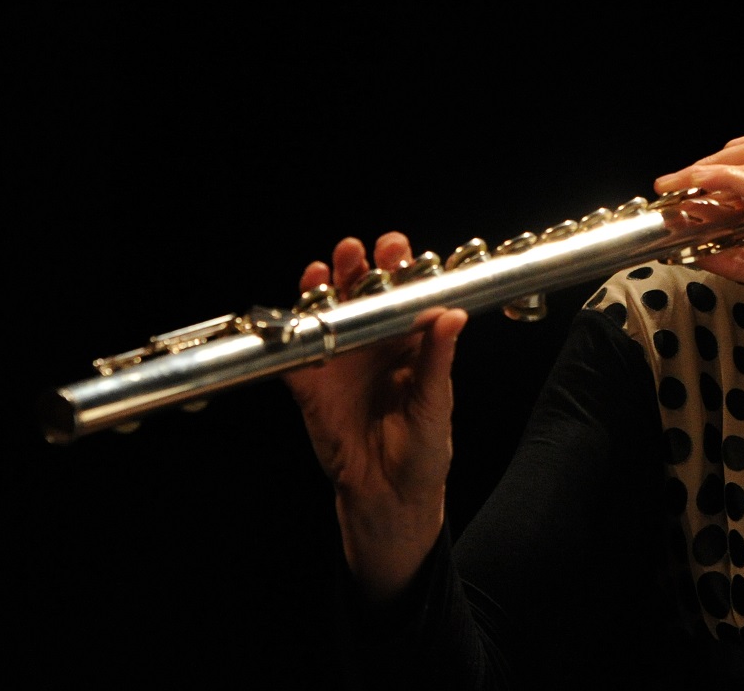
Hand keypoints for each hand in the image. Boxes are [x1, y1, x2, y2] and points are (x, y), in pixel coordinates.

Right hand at [284, 230, 466, 602]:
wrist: (388, 496)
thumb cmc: (423, 450)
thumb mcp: (435, 404)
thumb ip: (438, 360)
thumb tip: (453, 315)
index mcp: (409, 340)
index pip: (402, 291)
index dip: (397, 264)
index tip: (395, 247)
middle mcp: (373, 343)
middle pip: (360, 292)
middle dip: (356, 267)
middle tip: (353, 253)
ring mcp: (340, 360)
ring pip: (326, 313)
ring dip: (321, 289)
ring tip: (323, 273)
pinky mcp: (310, 384)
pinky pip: (296, 353)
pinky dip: (290, 334)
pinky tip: (294, 319)